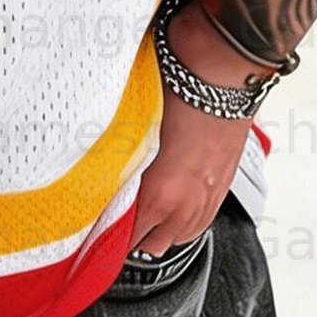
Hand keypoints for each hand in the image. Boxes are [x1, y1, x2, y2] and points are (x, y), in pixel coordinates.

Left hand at [126, 0, 264, 258]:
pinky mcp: (223, 186)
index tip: (92, 227)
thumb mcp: (135, 129)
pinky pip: (199, 224)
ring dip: (158, 232)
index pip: (127, 234)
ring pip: (177, 238)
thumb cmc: (174, 91)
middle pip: (151, 244)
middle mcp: (186, 205)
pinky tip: (172, 214)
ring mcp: (208, 198)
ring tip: (139, 219)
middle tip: (112, 219)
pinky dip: (183, 224)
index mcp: (160, 193)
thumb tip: (103, 175)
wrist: (221, 71)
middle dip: (131, 236)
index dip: (108, 233)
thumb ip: (122, 161)